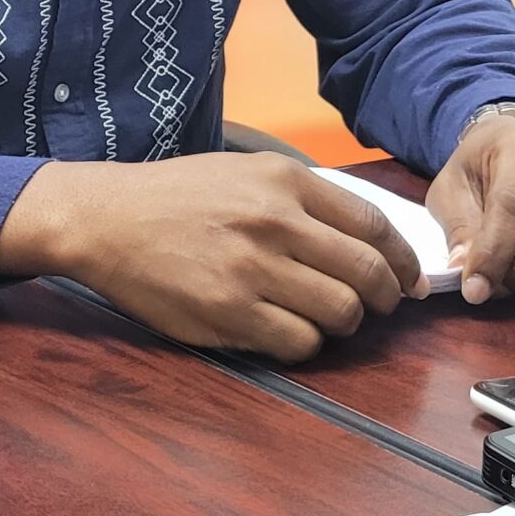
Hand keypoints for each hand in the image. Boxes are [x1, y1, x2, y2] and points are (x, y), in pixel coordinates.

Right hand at [0, 152, 427, 362]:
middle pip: (366, 273)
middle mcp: (275, 221)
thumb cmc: (179, 196)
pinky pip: (299, 342)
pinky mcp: (229, 312)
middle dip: (384, 298)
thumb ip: (303, 199)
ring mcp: (252, 269)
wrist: (108, 218)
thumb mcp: (244, 172)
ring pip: (339, 312)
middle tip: (376, 307)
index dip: (401, 259)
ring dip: (343, 323)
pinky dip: (304, 343)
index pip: (373, 225)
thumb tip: (367, 240)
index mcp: (284, 180)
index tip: (406, 279)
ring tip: (324, 318)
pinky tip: (287, 330)